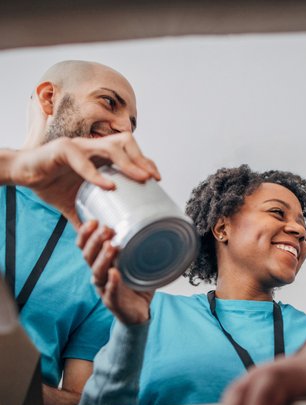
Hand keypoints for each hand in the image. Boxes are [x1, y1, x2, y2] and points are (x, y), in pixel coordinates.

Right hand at [9, 133, 159, 227]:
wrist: (22, 174)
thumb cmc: (51, 182)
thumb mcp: (77, 202)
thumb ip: (92, 214)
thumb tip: (107, 236)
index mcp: (99, 155)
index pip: (130, 150)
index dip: (145, 161)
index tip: (156, 178)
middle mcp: (92, 146)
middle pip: (125, 142)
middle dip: (142, 159)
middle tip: (152, 178)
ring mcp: (78, 146)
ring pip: (110, 146)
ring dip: (128, 163)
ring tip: (140, 179)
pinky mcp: (62, 150)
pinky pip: (82, 160)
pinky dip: (96, 174)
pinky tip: (108, 186)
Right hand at [77, 220, 153, 324]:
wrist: (138, 312)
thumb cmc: (135, 287)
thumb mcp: (136, 263)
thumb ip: (140, 247)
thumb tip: (154, 225)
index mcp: (102, 263)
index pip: (86, 247)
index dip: (86, 234)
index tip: (93, 221)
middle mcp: (100, 275)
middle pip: (89, 256)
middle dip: (96, 241)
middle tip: (106, 229)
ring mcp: (104, 288)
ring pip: (97, 273)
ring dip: (103, 258)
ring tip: (111, 247)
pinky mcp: (113, 302)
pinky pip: (110, 293)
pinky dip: (112, 283)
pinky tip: (114, 274)